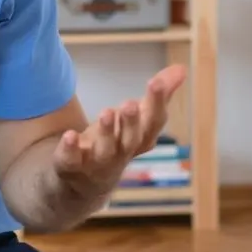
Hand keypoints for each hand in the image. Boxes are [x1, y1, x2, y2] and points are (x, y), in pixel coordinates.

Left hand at [52, 64, 188, 193]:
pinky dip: (71, 149)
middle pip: (131, 139)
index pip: (153, 121)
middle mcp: (122, 152)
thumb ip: (158, 96)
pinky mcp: (71, 165)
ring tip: (106, 112)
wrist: (84, 183)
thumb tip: (182, 68)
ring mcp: (97, 162)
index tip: (157, 82)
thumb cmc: (117, 142)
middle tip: (130, 103)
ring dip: (107, 132)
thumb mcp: (137, 118)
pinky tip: (70, 135)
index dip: (157, 103)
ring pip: (105, 149)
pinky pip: (71, 159)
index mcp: (140, 138)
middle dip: (132, 122)